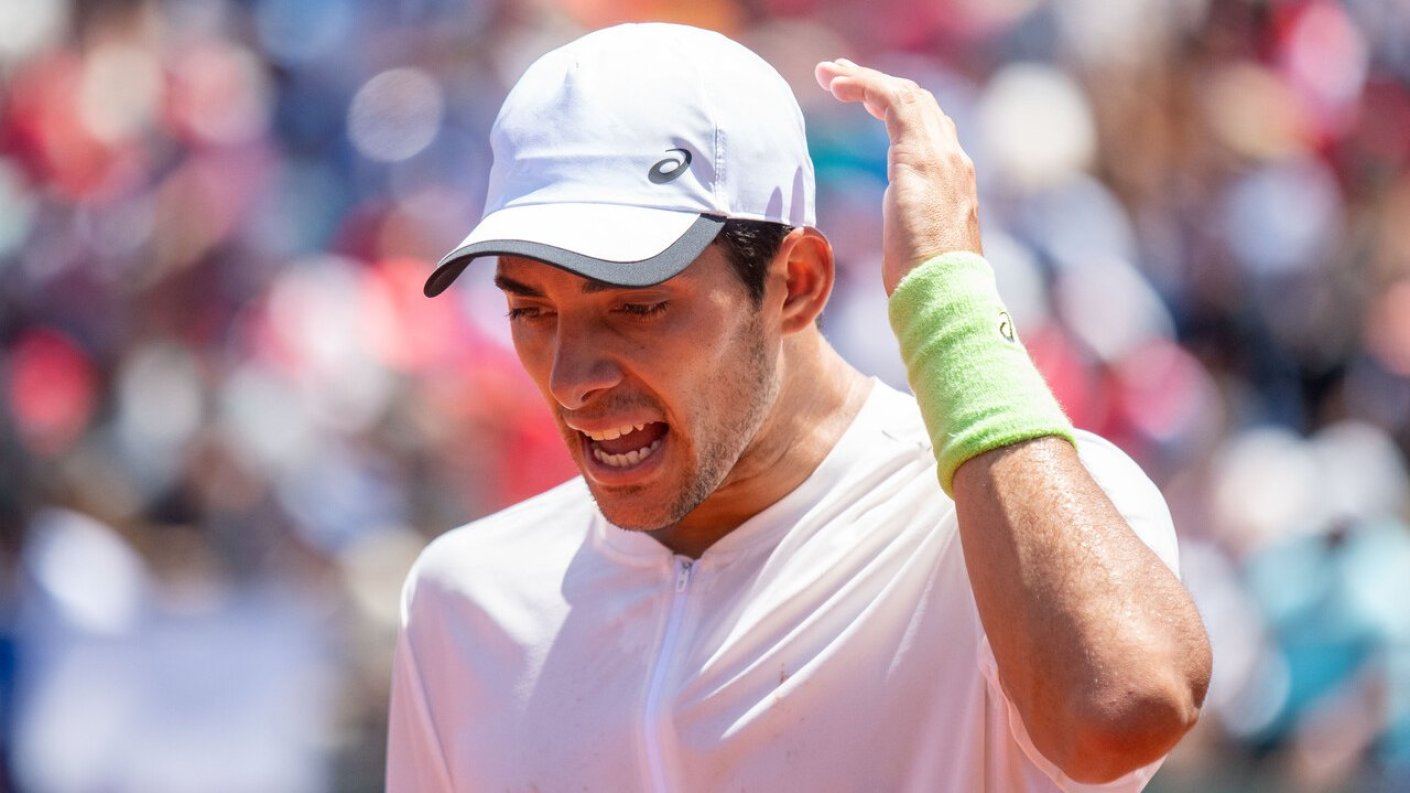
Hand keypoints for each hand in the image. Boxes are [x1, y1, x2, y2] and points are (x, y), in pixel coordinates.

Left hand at [815, 59, 982, 294]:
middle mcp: (953, 158)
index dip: (894, 107)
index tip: (862, 101)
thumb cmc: (925, 281)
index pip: (929, 126)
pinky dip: (865, 85)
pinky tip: (838, 85)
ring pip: (905, 94)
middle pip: (918, 102)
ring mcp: (941, 153)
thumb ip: (910, 222)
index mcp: (953, 177)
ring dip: (864, 78)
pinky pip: (893, 100)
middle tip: (839, 75)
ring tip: (829, 73)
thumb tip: (899, 227)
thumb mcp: (915, 243)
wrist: (943, 290)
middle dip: (876, 84)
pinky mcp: (920, 154)